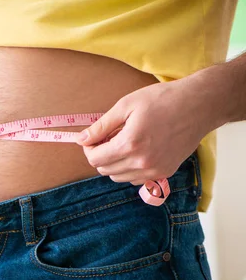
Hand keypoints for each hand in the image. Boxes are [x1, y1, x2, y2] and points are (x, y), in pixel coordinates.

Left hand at [75, 79, 213, 189]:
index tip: (92, 139)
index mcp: (130, 144)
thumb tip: (81, 139)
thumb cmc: (163, 100)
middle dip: (100, 155)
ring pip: (119, 177)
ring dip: (114, 163)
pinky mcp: (164, 172)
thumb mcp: (126, 106)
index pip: (95, 159)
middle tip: (107, 138)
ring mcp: (154, 170)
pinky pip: (135, 179)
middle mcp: (141, 162)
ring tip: (123, 143)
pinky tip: (136, 151)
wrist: (199, 106)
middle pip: (104, 170)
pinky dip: (129, 169)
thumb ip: (101, 126)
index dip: (89, 149)